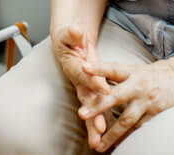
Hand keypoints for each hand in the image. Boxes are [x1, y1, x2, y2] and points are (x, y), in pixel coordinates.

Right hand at [52, 25, 111, 148]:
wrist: (68, 42)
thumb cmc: (69, 38)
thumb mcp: (69, 32)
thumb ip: (72, 33)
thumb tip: (76, 30)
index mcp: (73, 65)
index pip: (84, 75)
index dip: (93, 82)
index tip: (105, 88)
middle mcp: (79, 79)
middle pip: (86, 99)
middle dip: (93, 114)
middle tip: (100, 128)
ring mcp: (85, 87)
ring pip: (91, 108)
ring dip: (94, 125)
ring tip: (98, 142)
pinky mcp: (92, 91)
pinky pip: (97, 107)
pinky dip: (102, 121)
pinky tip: (105, 137)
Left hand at [78, 57, 173, 151]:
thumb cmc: (159, 71)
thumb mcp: (140, 67)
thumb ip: (120, 75)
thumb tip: (97, 79)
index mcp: (133, 71)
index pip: (113, 68)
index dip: (99, 68)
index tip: (83, 67)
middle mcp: (139, 85)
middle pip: (115, 96)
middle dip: (98, 106)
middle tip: (81, 113)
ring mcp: (147, 101)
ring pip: (126, 119)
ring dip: (111, 133)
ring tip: (98, 145)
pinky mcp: (155, 113)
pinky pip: (138, 128)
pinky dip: (126, 137)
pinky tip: (116, 146)